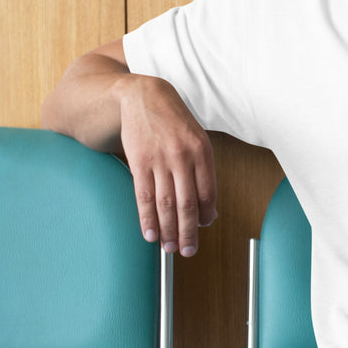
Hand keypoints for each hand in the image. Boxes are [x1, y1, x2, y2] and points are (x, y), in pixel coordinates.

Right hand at [116, 74, 217, 256]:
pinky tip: (150, 234)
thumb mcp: (197, 140)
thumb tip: (208, 210)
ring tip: (169, 248)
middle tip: (187, 251)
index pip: (207, 193)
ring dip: (168, 231)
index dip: (204, 216)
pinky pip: (144, 196)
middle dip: (188, 232)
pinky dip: (147, 218)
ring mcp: (160, 160)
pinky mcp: (139, 162)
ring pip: (166, 204)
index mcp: (203, 152)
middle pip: (187, 204)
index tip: (201, 230)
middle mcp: (183, 157)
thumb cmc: (174, 122)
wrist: (145, 96)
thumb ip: (203, 171)